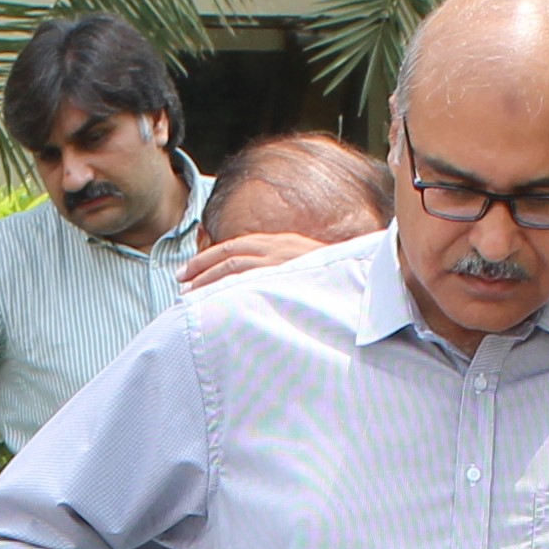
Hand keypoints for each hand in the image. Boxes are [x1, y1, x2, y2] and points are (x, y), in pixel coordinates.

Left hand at [179, 229, 341, 289]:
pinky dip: (228, 290)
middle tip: (181, 284)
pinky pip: (250, 282)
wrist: (367, 281)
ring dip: (208, 282)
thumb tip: (260, 288)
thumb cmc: (338, 282)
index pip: (236, 247)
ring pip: (234, 268)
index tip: (189, 273)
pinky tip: (213, 304)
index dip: (208, 259)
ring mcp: (283, 263)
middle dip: (201, 269)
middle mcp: (279, 249)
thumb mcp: (308, 267)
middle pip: (230, 256)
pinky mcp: (286, 277)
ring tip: (189, 297)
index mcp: (282, 244)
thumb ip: (283, 271)